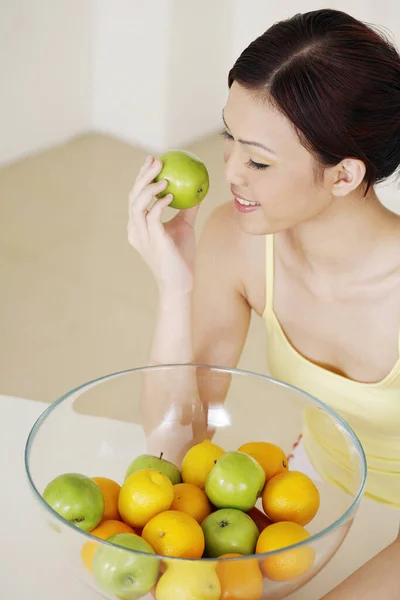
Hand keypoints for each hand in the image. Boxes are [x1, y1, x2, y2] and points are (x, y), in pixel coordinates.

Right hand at [128, 155, 198, 296]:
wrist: (180, 282)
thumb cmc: (181, 256)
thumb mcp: (185, 226)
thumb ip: (187, 208)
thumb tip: (198, 187)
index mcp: (138, 225)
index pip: (136, 196)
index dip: (141, 176)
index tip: (153, 160)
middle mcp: (135, 230)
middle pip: (132, 196)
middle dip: (142, 176)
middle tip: (156, 160)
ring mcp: (142, 236)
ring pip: (137, 205)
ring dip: (149, 188)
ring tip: (164, 177)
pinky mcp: (153, 242)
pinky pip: (152, 217)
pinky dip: (160, 204)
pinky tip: (171, 195)